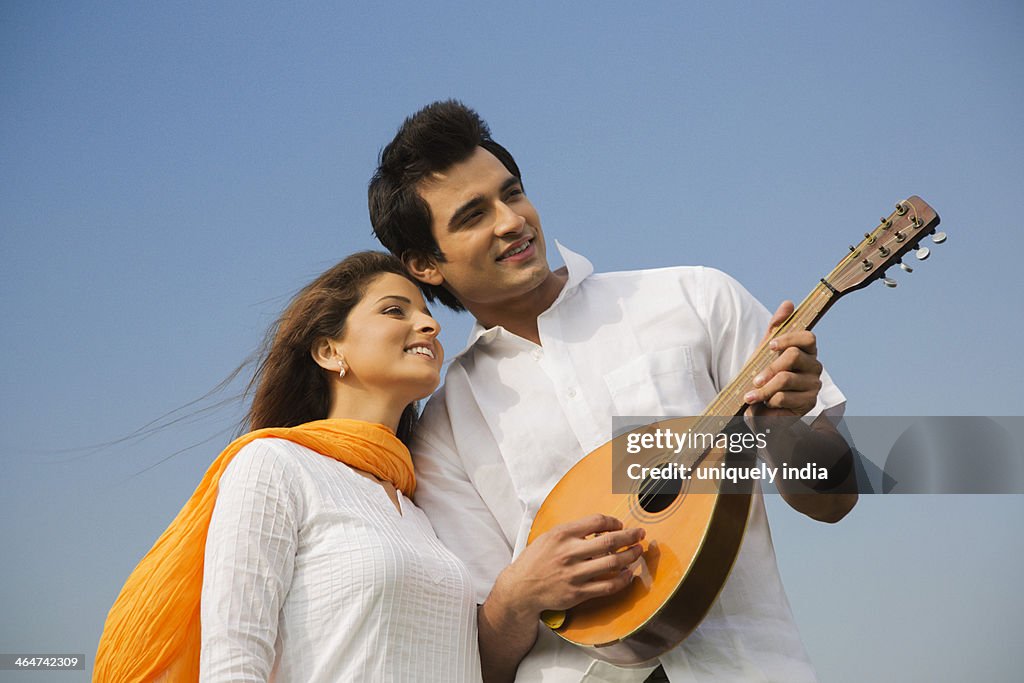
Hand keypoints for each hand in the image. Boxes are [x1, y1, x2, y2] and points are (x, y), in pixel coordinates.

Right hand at [490, 514, 644, 621]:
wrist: (521, 588)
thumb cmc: (536, 560)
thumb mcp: (549, 537)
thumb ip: (573, 531)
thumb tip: (600, 527)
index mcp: (562, 534)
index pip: (597, 521)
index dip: (614, 522)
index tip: (620, 525)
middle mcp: (569, 553)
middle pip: (610, 541)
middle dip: (631, 536)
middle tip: (640, 534)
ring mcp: (575, 574)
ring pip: (613, 563)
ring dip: (630, 556)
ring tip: (637, 552)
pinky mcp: (578, 592)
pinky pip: (607, 586)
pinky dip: (622, 579)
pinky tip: (628, 574)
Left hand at [743, 300, 822, 417]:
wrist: (760, 407)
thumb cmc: (764, 376)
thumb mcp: (765, 351)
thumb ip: (776, 328)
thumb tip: (788, 303)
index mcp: (806, 351)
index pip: (808, 338)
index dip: (789, 339)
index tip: (770, 346)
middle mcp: (814, 366)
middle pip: (794, 356)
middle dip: (770, 368)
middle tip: (754, 379)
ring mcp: (814, 385)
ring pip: (786, 378)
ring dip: (764, 389)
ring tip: (751, 396)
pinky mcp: (810, 403)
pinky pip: (785, 397)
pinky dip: (770, 401)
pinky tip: (765, 405)